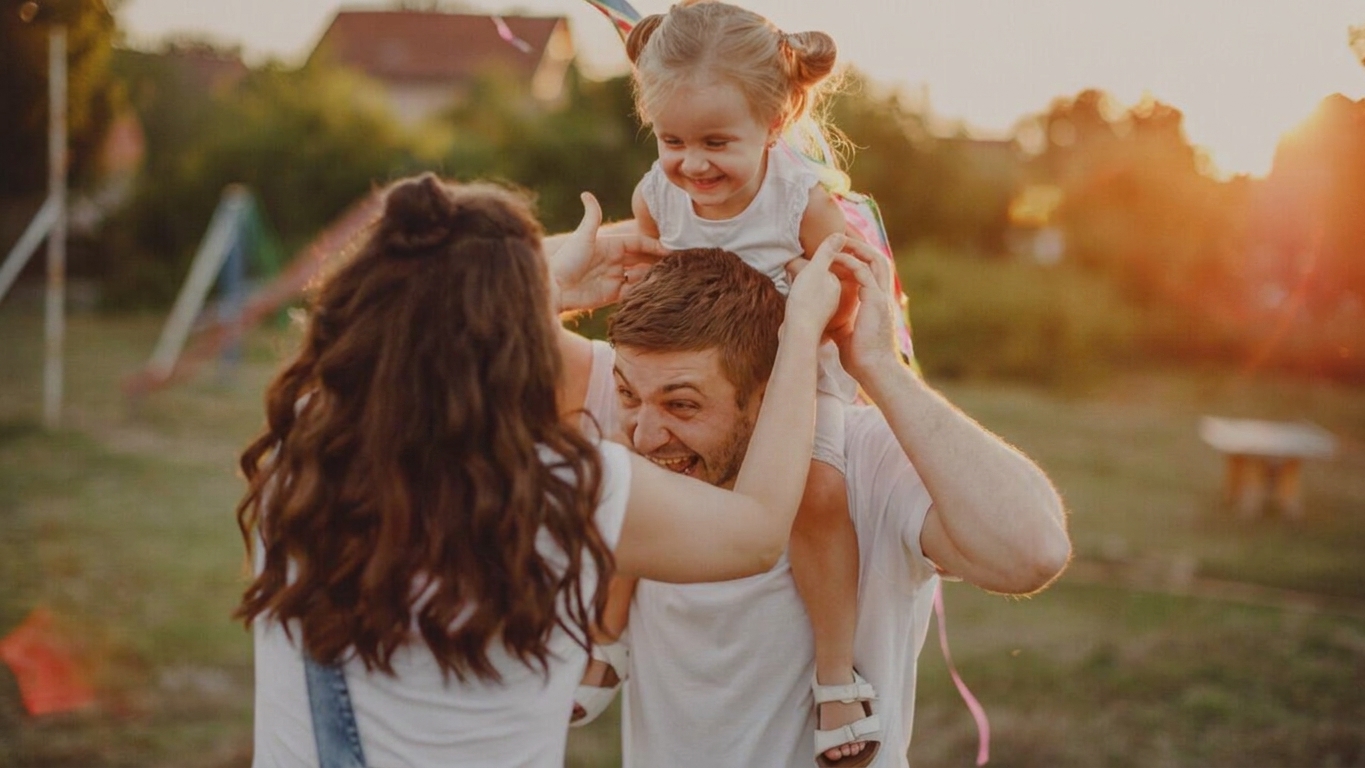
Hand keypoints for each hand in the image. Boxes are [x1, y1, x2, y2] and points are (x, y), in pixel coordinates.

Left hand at [548, 193, 667, 312]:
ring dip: (651, 276)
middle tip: (674, 264)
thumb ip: (592, 216)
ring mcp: (615, 278)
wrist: (555, 287)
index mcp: (611, 245)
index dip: (653, 245)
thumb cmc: (567, 260)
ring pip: (641, 276)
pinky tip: (651, 289)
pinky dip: (642, 290)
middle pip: (642, 259)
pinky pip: (633, 292)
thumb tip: (587, 194)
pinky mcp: (613, 295)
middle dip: (657, 260)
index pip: (638, 242)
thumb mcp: (583, 236)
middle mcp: (615, 261)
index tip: (669, 249)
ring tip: (663, 277)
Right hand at [784, 233, 845, 341]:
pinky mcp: (814, 325)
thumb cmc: (805, 301)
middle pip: (819, 282)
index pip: (824, 268)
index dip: (810, 266)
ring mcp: (825, 314)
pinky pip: (808, 307)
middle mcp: (837, 301)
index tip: (798, 271)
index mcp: (840, 286)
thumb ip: (827, 252)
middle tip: (794, 284)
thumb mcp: (816, 270)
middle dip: (806, 280)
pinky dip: (800, 303)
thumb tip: (840, 234)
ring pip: (814, 295)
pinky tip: (792, 307)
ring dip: (803, 291)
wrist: (798, 336)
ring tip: (792, 293)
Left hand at [825, 237, 903, 382]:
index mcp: (878, 304)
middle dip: (862, 245)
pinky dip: (850, 263)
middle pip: (879, 260)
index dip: (862, 258)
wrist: (874, 371)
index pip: (874, 272)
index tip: (845, 250)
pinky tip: (836, 259)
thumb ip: (842, 322)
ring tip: (841, 240)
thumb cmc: (862, 359)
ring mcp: (881, 297)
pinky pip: (864, 273)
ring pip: (876, 260)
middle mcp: (883, 297)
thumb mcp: (848, 336)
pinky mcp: (875, 301)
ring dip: (858, 248)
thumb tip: (828, 320)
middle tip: (844, 236)